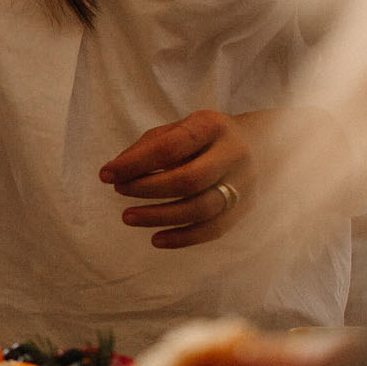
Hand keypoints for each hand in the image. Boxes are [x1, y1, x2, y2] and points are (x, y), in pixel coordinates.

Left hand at [100, 109, 280, 248]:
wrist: (260, 144)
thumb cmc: (204, 137)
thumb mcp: (179, 129)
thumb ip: (147, 146)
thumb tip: (115, 171)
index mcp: (213, 126)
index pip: (170, 147)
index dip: (135, 163)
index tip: (106, 174)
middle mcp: (233, 153)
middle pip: (188, 179)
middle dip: (147, 188)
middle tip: (119, 192)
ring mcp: (244, 183)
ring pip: (201, 208)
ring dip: (160, 216)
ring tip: (128, 216)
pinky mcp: (245, 207)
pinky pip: (214, 229)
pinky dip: (183, 238)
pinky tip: (156, 239)